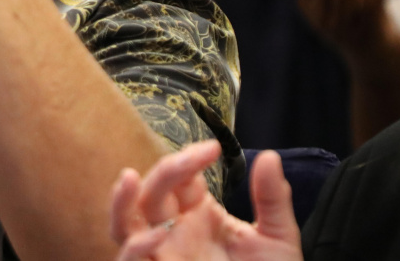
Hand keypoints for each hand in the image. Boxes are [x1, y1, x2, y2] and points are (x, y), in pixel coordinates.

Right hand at [111, 142, 302, 260]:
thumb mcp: (278, 240)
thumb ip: (271, 199)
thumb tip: (270, 156)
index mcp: (197, 215)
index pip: (178, 177)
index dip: (189, 159)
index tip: (214, 149)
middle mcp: (174, 232)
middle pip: (151, 193)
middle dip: (167, 170)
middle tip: (194, 158)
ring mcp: (163, 256)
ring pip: (124, 225)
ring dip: (120, 202)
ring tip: (129, 178)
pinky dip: (135, 248)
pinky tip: (157, 234)